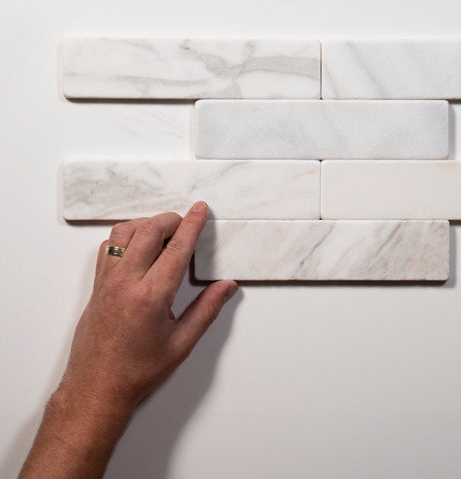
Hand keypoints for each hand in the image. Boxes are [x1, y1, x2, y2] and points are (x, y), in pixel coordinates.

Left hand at [60, 201, 237, 416]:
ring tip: (163, 233)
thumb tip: (226, 287)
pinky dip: (126, 238)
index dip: (192, 224)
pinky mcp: (96, 286)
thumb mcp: (182, 343)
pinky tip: (139, 248)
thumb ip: (207, 309)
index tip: (200, 209)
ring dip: (146, 225)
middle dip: (172, 219)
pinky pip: (109, 247)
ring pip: (124, 233)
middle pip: (149, 230)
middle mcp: (126, 283)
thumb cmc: (137, 371)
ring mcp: (107, 282)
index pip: (176, 248)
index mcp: (151, 296)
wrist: (96, 389)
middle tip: (187, 223)